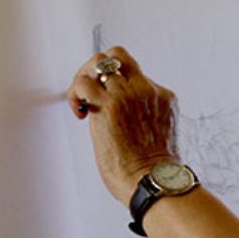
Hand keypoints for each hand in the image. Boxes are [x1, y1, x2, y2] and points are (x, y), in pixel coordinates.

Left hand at [67, 46, 178, 204]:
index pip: (136, 73)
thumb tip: (123, 119)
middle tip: (90, 92)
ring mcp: (129, 94)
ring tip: (83, 103)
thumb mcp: (160, 133)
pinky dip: (75, 94)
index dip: (117, 85)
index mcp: (163, 97)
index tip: (111, 105)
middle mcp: (147, 89)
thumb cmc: (154, 171)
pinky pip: (84, 83)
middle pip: (118, 56)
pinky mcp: (110, 104)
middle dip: (98, 69)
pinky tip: (80, 113)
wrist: (153, 181)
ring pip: (99, 62)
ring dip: (84, 80)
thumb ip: (146, 116)